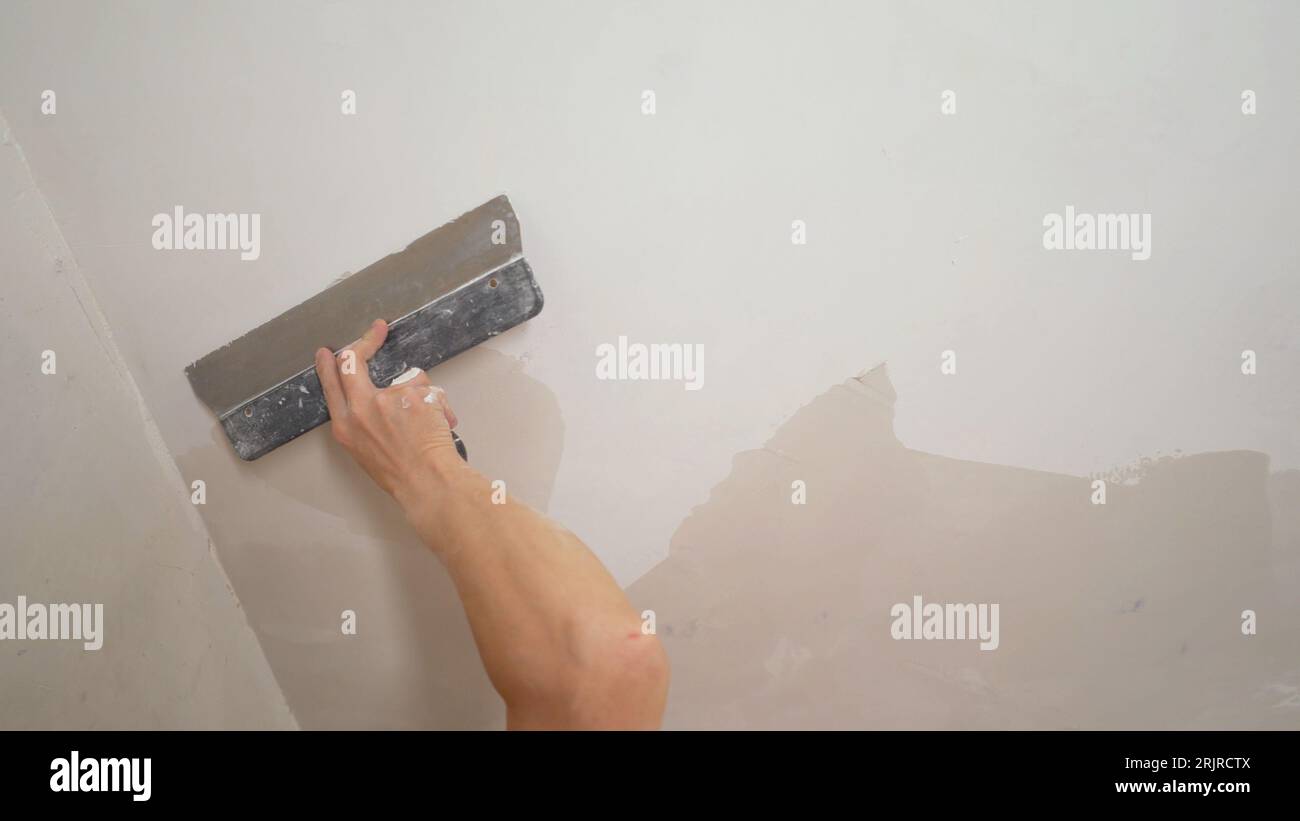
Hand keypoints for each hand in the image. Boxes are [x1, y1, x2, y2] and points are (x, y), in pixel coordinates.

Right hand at [314, 319, 462, 506]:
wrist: (427, 483)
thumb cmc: (401, 474)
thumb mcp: (365, 451)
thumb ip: (362, 422)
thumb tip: (371, 400)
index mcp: (345, 426)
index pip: (330, 384)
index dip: (330, 364)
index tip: (330, 352)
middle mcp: (361, 409)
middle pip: (353, 361)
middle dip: (365, 341)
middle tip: (377, 330)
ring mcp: (387, 399)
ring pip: (406, 377)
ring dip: (420, 393)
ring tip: (428, 422)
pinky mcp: (413, 394)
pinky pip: (428, 387)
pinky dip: (439, 403)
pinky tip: (440, 423)